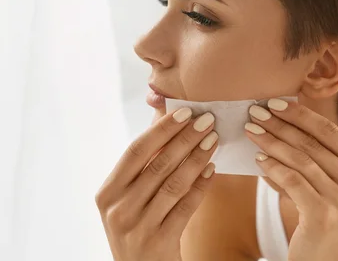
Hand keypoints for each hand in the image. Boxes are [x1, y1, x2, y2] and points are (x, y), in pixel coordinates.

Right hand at [95, 108, 218, 260]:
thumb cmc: (138, 224)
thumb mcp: (130, 196)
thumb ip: (144, 159)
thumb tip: (161, 111)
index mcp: (108, 192)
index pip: (135, 151)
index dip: (161, 129)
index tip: (186, 111)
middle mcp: (118, 209)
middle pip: (157, 164)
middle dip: (185, 139)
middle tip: (208, 120)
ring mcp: (137, 228)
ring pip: (174, 184)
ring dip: (197, 158)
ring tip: (214, 139)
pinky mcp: (159, 243)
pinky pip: (185, 207)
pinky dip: (201, 186)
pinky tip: (213, 169)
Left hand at [245, 99, 337, 260]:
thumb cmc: (322, 216)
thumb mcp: (327, 182)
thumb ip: (314, 155)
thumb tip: (279, 119)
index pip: (329, 131)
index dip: (301, 114)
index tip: (274, 103)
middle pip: (312, 143)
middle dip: (280, 125)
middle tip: (255, 113)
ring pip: (300, 160)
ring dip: (271, 142)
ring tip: (252, 132)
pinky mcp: (324, 215)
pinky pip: (292, 181)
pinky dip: (273, 168)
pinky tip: (259, 160)